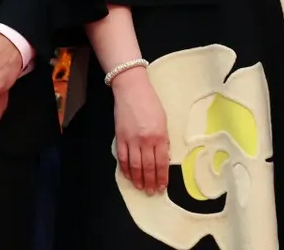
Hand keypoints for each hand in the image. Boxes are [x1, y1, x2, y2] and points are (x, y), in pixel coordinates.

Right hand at [112, 69, 169, 195]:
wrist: (132, 90)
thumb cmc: (150, 103)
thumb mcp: (163, 120)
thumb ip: (163, 139)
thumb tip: (163, 157)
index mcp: (160, 136)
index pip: (161, 162)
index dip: (162, 177)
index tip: (162, 187)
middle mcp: (146, 140)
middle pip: (148, 167)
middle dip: (150, 182)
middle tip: (151, 192)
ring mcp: (131, 140)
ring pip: (135, 166)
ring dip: (138, 179)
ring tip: (141, 188)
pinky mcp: (120, 138)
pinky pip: (122, 158)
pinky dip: (126, 169)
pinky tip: (129, 176)